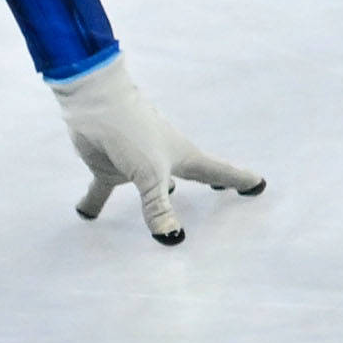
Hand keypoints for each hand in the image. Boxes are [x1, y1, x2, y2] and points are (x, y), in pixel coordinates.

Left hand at [51, 61, 264, 245]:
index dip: (237, 179)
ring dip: (155, 201)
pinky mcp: (109, 167)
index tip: (257, 184)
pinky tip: (84, 215)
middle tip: (221, 191)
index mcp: (182, 157)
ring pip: (149, 189)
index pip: (217, 171)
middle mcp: (163, 161)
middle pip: (190, 176)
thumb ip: (159, 207)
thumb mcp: (151, 173)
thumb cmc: (132, 131)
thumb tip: (172, 239)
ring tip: (162, 216)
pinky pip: (102, 190)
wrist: (92, 103)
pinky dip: (95, 202)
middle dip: (207, 184)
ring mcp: (136, 164)